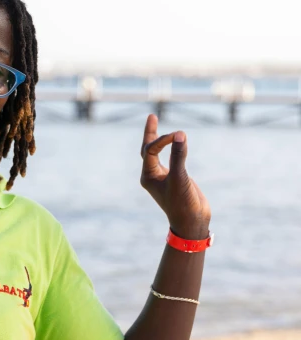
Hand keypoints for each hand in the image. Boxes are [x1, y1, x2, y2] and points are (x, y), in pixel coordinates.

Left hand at [140, 114, 210, 238]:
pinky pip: (170, 159)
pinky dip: (171, 148)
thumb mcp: (180, 178)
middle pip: (147, 149)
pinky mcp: (175, 178)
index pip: (150, 150)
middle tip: (152, 116)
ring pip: (157, 153)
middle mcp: (152, 175)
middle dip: (151, 133)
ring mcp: (163, 177)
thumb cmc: (183, 204)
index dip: (162, 140)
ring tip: (156, 122)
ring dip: (159, 139)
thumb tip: (179, 134)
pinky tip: (175, 142)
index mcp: (148, 176)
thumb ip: (179, 156)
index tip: (178, 136)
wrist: (192, 223)